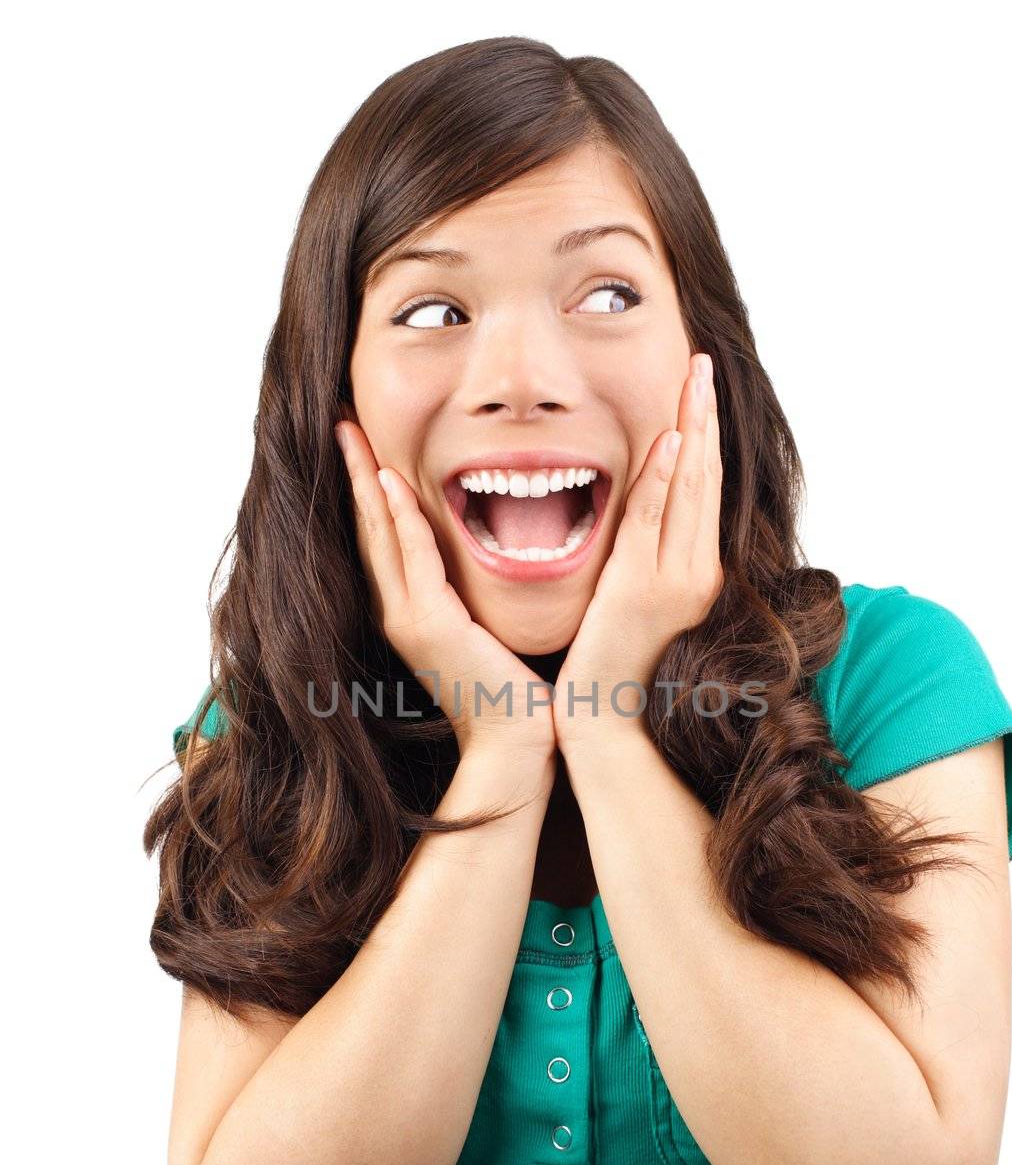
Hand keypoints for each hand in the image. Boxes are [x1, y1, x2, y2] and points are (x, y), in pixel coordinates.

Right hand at [335, 419, 556, 767]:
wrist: (518, 744)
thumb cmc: (514, 693)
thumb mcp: (486, 631)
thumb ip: (473, 596)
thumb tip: (485, 560)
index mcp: (411, 611)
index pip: (383, 536)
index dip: (368, 487)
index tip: (362, 442)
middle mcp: (399, 612)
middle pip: (368, 526)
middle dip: (354, 470)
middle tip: (340, 420)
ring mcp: (410, 620)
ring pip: (380, 533)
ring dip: (364, 479)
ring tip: (349, 432)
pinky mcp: (432, 626)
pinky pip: (414, 558)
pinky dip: (400, 518)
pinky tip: (388, 481)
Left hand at [552, 352, 723, 756]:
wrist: (607, 719)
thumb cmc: (618, 667)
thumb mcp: (637, 602)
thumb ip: (647, 559)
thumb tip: (642, 519)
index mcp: (697, 572)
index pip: (702, 489)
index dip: (704, 435)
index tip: (700, 390)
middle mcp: (697, 571)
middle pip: (705, 477)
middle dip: (705, 416)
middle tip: (703, 362)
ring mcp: (675, 580)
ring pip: (689, 489)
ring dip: (692, 428)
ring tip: (694, 379)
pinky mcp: (643, 590)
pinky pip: (655, 523)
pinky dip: (664, 480)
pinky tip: (671, 440)